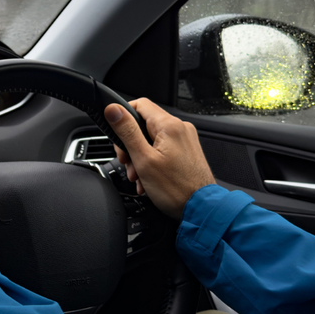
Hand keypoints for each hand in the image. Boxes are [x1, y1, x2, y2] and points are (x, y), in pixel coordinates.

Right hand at [105, 99, 214, 218]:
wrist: (201, 209)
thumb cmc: (176, 189)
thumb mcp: (143, 159)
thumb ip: (127, 132)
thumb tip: (113, 109)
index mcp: (169, 125)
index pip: (139, 104)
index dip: (123, 117)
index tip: (116, 134)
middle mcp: (180, 128)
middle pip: (144, 124)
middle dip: (130, 144)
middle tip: (127, 162)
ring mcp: (185, 140)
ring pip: (151, 139)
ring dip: (139, 157)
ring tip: (138, 176)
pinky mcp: (186, 152)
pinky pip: (162, 149)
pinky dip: (151, 162)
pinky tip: (148, 179)